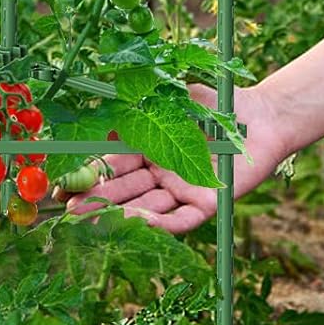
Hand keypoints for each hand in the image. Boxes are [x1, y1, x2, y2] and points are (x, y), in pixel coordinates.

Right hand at [55, 82, 288, 233]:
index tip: (63, 184)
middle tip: (69, 210)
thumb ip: (140, 111)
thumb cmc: (216, 104)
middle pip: (125, 192)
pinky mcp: (208, 205)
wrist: (261, 114)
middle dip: (96, 201)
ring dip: (120, 216)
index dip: (89, 176)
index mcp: (150, 150)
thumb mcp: (173, 101)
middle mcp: (162, 176)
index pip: (113, 166)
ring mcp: (183, 192)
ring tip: (91, 221)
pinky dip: (159, 224)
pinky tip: (136, 222)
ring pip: (147, 210)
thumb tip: (98, 123)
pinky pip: (180, 220)